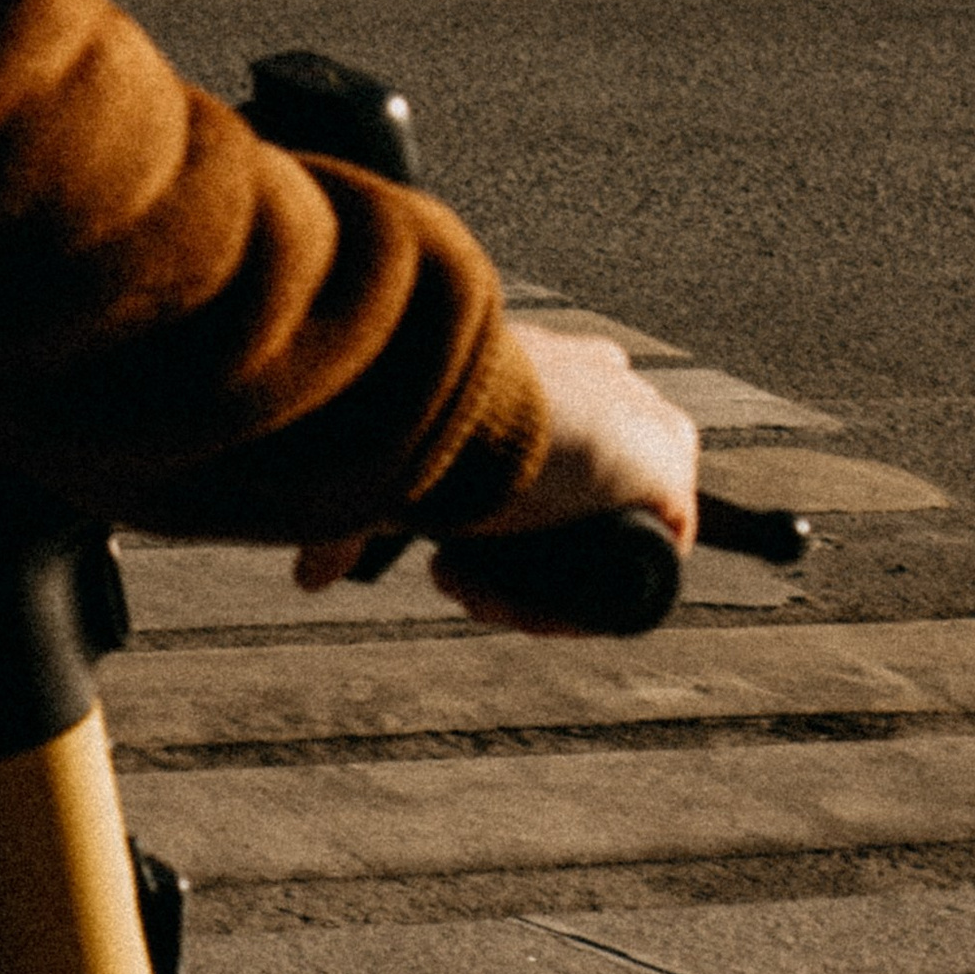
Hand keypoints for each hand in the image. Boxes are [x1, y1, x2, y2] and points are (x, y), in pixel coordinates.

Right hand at [292, 325, 699, 631]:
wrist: (460, 392)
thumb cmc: (408, 408)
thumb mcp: (385, 459)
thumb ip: (352, 519)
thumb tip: (307, 579)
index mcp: (551, 368)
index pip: (545, 458)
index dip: (489, 521)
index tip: (440, 548)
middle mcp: (607, 391)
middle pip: (568, 509)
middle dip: (505, 556)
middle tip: (451, 569)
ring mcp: (645, 433)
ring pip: (594, 543)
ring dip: (532, 585)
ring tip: (472, 585)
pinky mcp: (668, 477)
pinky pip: (631, 569)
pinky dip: (579, 601)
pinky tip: (526, 606)